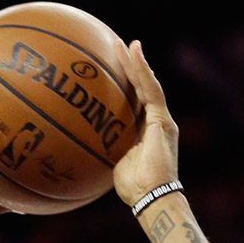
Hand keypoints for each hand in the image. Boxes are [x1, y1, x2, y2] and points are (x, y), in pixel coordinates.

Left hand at [112, 39, 178, 207]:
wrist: (152, 198)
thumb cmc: (132, 189)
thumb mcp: (112, 164)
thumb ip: (104, 149)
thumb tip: (80, 145)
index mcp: (145, 132)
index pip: (135, 102)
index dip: (126, 85)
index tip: (112, 69)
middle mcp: (156, 122)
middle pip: (142, 88)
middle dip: (130, 68)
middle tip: (117, 47)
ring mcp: (162, 120)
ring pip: (148, 84)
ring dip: (136, 63)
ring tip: (126, 44)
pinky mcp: (163, 120)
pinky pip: (151, 89)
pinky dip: (143, 69)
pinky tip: (134, 52)